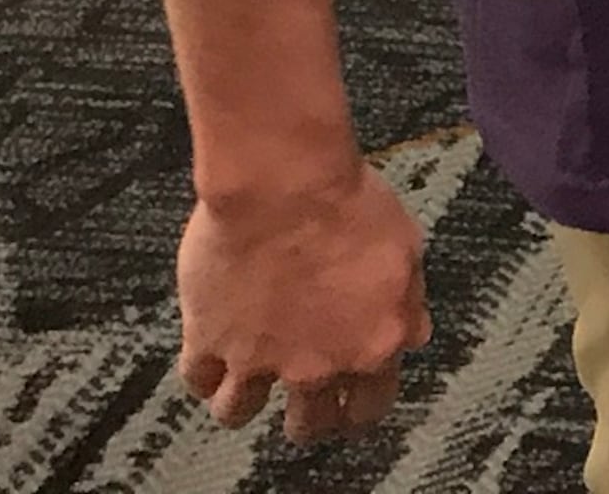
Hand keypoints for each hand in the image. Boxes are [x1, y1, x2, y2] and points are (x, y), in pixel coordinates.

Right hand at [177, 156, 431, 442]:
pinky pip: (197, 380)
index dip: (358, 411)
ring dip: (243, 401)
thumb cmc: (350, 204)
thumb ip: (408, 303)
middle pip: (307, 423)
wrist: (285, 184)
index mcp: (372, 345)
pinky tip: (210, 355)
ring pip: (238, 412)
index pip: (369, 407)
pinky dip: (202, 372)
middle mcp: (316, 366)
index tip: (350, 410)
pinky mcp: (208, 340)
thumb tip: (412, 335)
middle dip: (306, 420)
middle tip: (299, 408)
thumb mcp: (407, 249)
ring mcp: (258, 359)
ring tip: (243, 383)